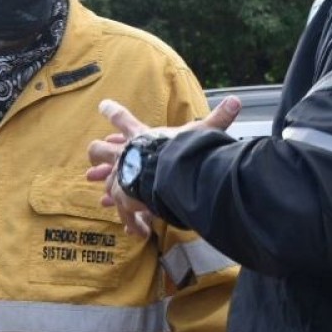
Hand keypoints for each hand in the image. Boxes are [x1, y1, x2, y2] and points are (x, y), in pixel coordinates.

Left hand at [85, 97, 241, 238]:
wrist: (168, 173)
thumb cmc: (182, 150)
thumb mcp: (200, 133)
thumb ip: (218, 119)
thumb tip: (236, 102)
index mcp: (139, 136)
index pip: (122, 119)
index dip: (112, 111)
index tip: (102, 105)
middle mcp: (124, 154)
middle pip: (100, 149)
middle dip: (98, 152)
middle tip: (95, 154)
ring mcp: (120, 176)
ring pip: (104, 179)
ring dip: (106, 187)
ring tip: (102, 200)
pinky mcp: (123, 197)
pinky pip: (122, 209)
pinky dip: (130, 220)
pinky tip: (133, 230)